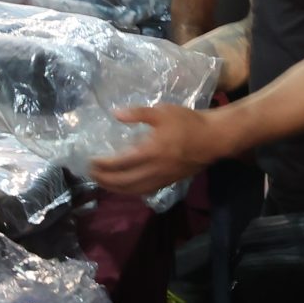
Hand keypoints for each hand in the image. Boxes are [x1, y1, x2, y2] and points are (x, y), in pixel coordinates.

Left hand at [88, 104, 221, 193]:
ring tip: (103, 183)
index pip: (120, 163)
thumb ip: (138, 113)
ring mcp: (162, 178)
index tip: (90, 161)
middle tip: (90, 174)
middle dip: (104, 180)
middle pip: (123, 182)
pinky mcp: (169, 181)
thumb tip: (116, 114)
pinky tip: (125, 186)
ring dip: (115, 189)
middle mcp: (154, 170)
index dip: (103, 165)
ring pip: (133, 190)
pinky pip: (145, 190)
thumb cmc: (188, 123)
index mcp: (150, 152)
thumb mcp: (162, 112)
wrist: (214, 138)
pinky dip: (130, 191)